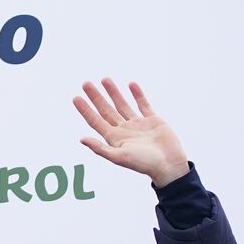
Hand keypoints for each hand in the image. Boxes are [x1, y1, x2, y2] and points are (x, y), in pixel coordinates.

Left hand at [73, 79, 189, 187]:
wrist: (168, 164)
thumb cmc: (143, 163)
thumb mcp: (118, 157)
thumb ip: (100, 148)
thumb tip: (81, 139)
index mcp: (113, 138)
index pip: (95, 120)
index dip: (85, 109)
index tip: (75, 97)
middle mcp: (123, 129)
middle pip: (106, 110)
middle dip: (96, 97)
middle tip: (85, 83)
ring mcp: (137, 124)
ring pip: (122, 104)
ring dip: (113, 92)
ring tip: (105, 79)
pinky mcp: (152, 120)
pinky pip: (143, 104)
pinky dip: (137, 94)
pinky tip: (130, 84)